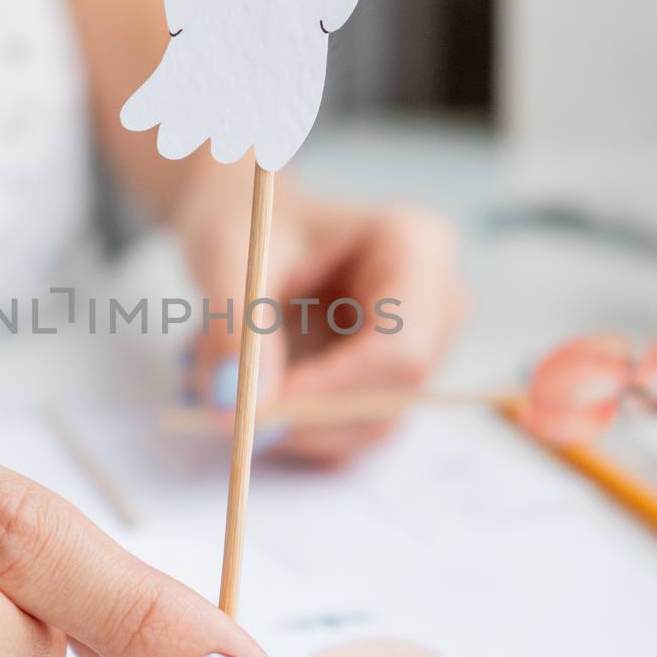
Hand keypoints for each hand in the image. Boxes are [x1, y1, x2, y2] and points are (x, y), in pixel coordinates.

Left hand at [177, 181, 468, 466]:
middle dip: (301, 415)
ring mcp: (425, 348)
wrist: (247, 225)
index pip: (400, 350)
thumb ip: (235, 330)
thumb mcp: (227, 259)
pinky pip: (348, 434)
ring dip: (287, 422)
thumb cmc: (247, 222)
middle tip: (219, 403)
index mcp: (417, 247)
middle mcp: (437, 303)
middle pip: (389, 396)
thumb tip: (237, 405)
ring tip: (221, 371)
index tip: (254, 408)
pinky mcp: (393, 384)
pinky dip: (290, 425)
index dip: (328, 391)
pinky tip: (251, 382)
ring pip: (366, 427)